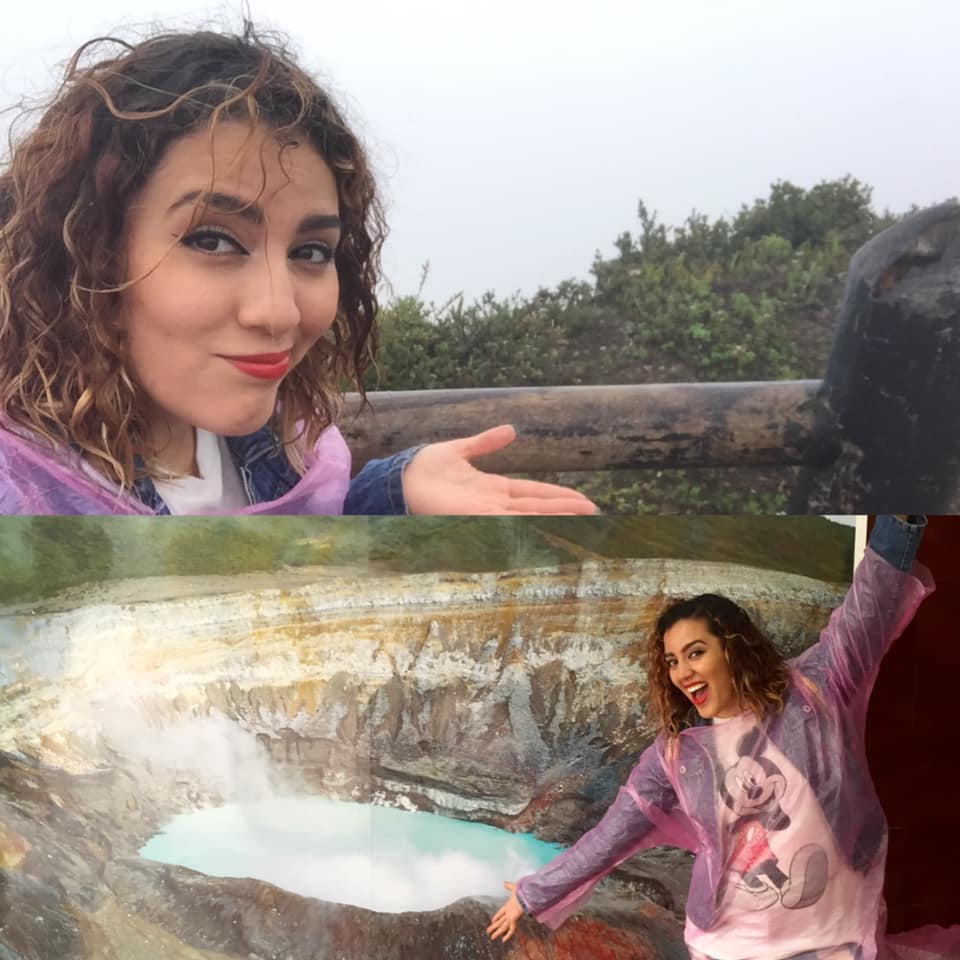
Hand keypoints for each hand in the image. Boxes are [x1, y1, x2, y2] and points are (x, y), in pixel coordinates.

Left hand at [402, 425, 597, 515]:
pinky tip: (551, 524)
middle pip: (540, 507)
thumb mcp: (460, 450)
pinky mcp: (476, 517)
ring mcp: (487, 513)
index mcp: (493, 489)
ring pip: (531, 515)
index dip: (558, 496)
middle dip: (567, 509)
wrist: (400, 479)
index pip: (534, 493)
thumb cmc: (423, 468)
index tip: (582, 501)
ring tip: (586, 517)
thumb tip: (511, 431)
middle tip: (597, 513)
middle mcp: (494, 504)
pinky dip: (531, 524)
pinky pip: (509, 521)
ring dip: (558, 516)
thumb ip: (485, 442)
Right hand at [487, 881, 523, 941]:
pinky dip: (507, 935)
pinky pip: (511, 930)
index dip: (496, 916)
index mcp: (508, 906)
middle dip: (494, 926)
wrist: (527, 894)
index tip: (492, 920)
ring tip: (491, 937)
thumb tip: (504, 882)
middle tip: (488, 931)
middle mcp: (509, 913)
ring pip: (503, 927)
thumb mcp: (514, 887)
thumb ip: (508, 886)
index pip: (501, 912)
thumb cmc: (522, 891)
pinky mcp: (514, 920)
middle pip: (500, 921)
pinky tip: (503, 940)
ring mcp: (511, 917)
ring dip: (497, 932)